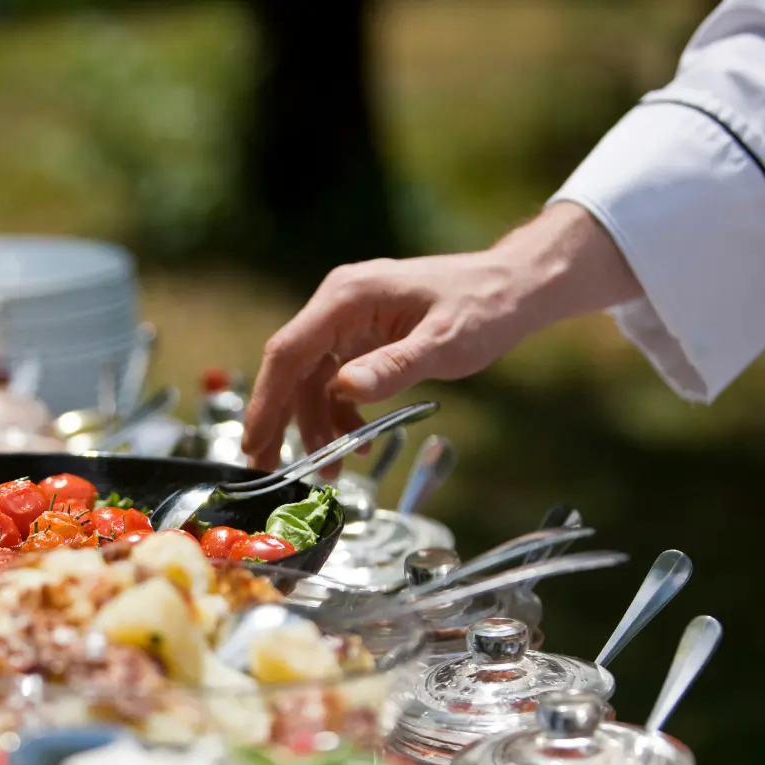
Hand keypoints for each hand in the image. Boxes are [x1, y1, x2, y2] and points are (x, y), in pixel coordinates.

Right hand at [241, 203, 642, 469]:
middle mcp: (338, 306)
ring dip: (317, 427)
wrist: (514, 288)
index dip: (266, 400)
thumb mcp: (444, 344)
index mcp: (347, 298)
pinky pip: (335, 382)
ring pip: (312, 382)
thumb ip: (394, 367)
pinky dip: (340, 416)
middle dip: (281, 422)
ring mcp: (348, 322)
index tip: (254, 442)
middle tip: (268, 469)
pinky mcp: (362, 338)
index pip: (289, 352)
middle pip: (291, 369)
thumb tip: (344, 390)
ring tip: (333, 471)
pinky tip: (358, 443)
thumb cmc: (484, 308)